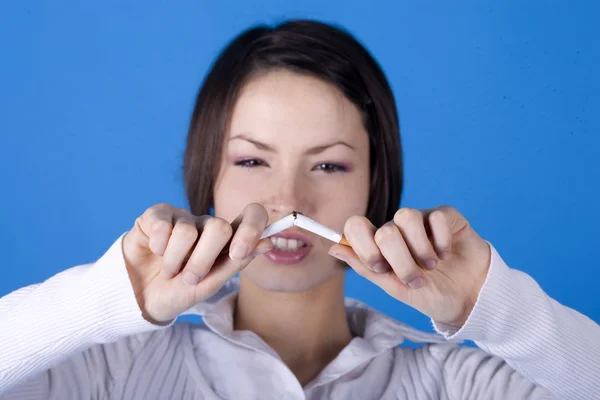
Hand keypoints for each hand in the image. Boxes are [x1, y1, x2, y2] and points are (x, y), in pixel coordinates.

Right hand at [122, 202, 271, 323]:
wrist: (140, 299)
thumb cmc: (178, 291)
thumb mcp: (210, 284)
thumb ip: (237, 262)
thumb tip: (268, 242)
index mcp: (227, 240)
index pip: (252, 215)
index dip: (250, 229)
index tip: (237, 253)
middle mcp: (206, 224)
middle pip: (219, 227)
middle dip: (202, 261)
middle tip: (188, 278)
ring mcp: (182, 218)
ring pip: (188, 231)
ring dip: (176, 261)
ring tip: (169, 271)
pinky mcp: (156, 216)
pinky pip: (162, 224)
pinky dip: (158, 247)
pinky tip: (155, 252)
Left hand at [328, 206, 490, 326]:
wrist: (468, 300)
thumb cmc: (429, 294)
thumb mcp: (394, 288)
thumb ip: (365, 268)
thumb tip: (333, 249)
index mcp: (379, 244)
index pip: (355, 226)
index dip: (363, 246)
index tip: (381, 268)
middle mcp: (397, 228)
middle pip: (384, 228)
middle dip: (400, 260)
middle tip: (416, 279)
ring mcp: (421, 220)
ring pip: (406, 216)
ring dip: (420, 249)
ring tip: (432, 266)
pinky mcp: (446, 216)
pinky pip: (436, 217)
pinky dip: (442, 241)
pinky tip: (448, 254)